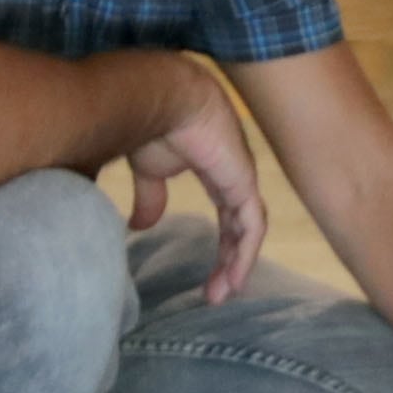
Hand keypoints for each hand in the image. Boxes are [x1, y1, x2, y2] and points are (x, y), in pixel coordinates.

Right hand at [124, 61, 266, 302]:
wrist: (159, 97)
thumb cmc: (150, 124)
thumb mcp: (148, 170)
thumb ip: (151, 197)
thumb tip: (139, 227)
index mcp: (214, 170)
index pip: (227, 214)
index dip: (222, 244)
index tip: (208, 274)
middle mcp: (233, 175)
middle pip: (239, 226)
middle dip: (229, 260)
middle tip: (215, 293)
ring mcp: (242, 178)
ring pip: (248, 230)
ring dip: (236, 264)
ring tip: (221, 294)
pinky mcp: (243, 182)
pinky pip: (252, 227)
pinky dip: (245, 255)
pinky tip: (234, 278)